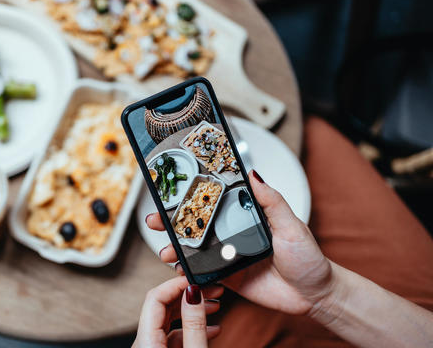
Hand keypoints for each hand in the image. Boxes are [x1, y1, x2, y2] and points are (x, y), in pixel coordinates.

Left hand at [133, 276, 224, 347]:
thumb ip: (194, 325)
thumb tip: (194, 294)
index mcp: (146, 342)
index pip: (155, 297)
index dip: (176, 284)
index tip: (195, 279)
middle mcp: (144, 343)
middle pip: (162, 306)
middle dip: (188, 294)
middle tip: (210, 289)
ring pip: (169, 319)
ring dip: (191, 309)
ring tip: (213, 304)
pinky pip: (172, 333)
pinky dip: (190, 327)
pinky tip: (211, 327)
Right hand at [146, 170, 332, 315]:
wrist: (314, 295)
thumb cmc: (308, 258)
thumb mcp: (291, 225)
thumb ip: (271, 201)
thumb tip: (254, 174)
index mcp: (245, 217)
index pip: (214, 203)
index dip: (191, 198)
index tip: (171, 192)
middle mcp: (233, 235)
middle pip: (197, 225)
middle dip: (171, 222)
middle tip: (155, 219)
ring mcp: (228, 257)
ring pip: (195, 250)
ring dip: (176, 248)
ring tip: (166, 249)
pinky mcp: (227, 278)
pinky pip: (203, 273)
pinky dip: (188, 272)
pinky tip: (179, 269)